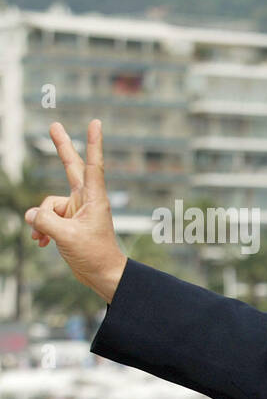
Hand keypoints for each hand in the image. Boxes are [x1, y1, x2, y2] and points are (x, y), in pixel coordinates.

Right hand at [23, 120, 125, 303]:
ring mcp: (77, 210)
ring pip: (49, 204)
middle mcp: (86, 200)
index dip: (92, 143)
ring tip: (45, 238)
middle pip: (71, 167)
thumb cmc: (93, 255)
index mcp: (95, 199)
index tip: (95, 123)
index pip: (93, 165)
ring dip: (42, 221)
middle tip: (54, 125)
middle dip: (61, 147)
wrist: (103, 275)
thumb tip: (32, 214)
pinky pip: (47, 217)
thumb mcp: (66, 237)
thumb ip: (45, 221)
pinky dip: (42, 228)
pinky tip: (42, 242)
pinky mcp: (69, 221)